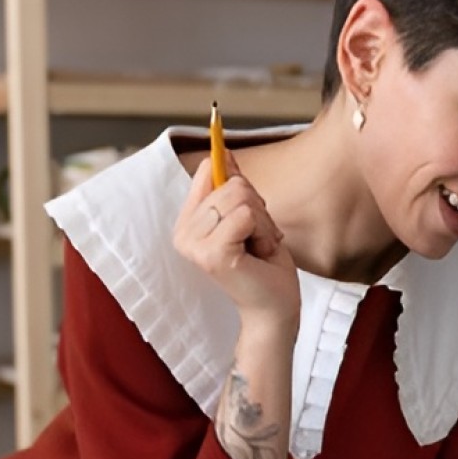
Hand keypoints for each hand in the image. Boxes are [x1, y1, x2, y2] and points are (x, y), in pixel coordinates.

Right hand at [172, 157, 296, 325]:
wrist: (274, 308)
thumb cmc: (264, 266)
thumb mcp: (250, 216)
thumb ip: (232, 185)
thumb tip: (223, 151)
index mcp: (188, 222)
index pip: (208, 170)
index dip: (237, 180)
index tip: (250, 209)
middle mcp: (183, 232)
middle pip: (231, 183)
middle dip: (257, 208)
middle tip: (257, 238)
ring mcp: (194, 244)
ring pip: (240, 197)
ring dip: (262, 222)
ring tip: (257, 246)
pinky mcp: (211, 254)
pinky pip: (246, 216)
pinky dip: (263, 232)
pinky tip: (259, 253)